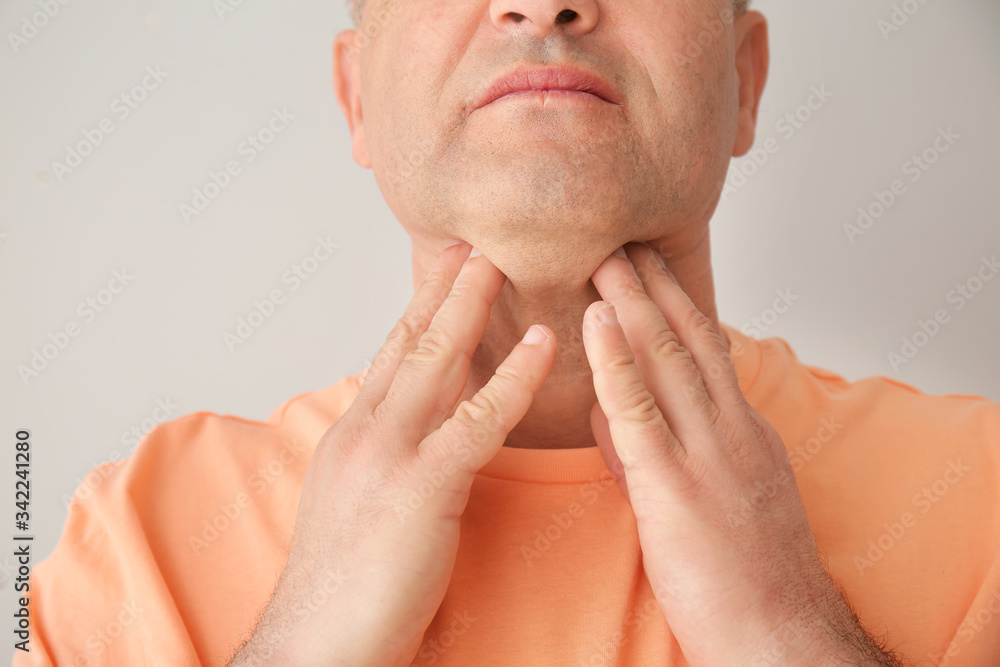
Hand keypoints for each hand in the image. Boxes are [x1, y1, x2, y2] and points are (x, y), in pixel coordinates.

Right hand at [228, 242, 555, 666]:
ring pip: (437, 362)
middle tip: (474, 243)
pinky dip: (515, 376)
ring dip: (473, 306)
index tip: (445, 273)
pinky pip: (478, 420)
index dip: (420, 310)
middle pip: (410, 342)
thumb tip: (425, 430)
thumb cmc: (345, 585)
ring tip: (503, 261)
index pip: (391, 357)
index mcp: (354, 435)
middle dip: (444, 289)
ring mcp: (388, 454)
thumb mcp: (362, 503)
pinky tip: (544, 343)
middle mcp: (365, 431)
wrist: (317, 645)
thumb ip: (393, 457)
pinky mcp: (419, 488)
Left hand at [582, 242, 900, 665]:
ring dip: (632, 302)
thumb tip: (611, 415)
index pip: (707, 354)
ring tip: (605, 255)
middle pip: (689, 339)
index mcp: (742, 432)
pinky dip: (616, 360)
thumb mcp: (713, 499)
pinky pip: (640, 410)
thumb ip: (655, 453)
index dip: (677, 306)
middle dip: (654, 286)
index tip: (651, 269)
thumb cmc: (747, 578)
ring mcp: (706, 454)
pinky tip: (598, 321)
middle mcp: (730, 430)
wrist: (778, 635)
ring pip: (667, 360)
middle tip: (625, 238)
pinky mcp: (675, 486)